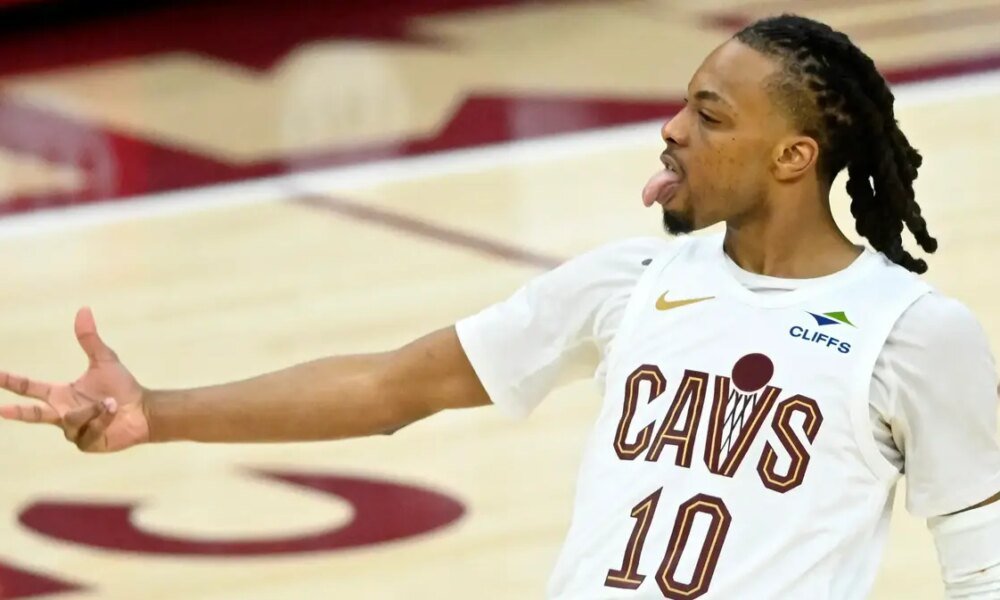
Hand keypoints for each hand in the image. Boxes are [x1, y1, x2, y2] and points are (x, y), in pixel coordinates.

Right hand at [0, 307, 149, 451]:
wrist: (143, 411)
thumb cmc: (122, 387)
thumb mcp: (104, 360)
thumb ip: (89, 339)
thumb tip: (83, 309)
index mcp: (60, 394)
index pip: (29, 388)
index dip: (10, 381)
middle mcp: (62, 413)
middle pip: (34, 414)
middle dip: (18, 413)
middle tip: (1, 410)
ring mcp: (72, 431)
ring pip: (72, 420)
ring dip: (94, 409)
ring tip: (111, 403)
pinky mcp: (85, 443)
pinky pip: (87, 431)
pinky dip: (102, 419)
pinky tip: (114, 415)